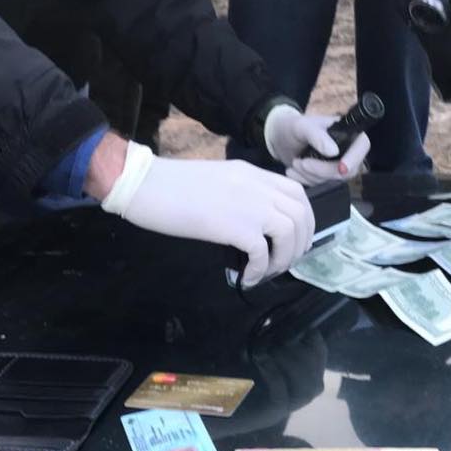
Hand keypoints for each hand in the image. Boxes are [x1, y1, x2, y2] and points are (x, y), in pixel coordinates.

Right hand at [96, 134, 314, 287]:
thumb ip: (241, 195)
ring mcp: (250, 205)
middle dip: (300, 243)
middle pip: (301, 215)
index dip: (304, 219)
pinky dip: (259, 270)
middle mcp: (258, 186)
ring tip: (265, 272)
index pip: (296, 192)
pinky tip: (246, 277)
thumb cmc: (172, 187)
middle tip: (286, 261)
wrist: (146, 185)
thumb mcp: (218, 181)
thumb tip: (254, 224)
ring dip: (283, 259)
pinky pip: (263, 253)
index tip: (296, 239)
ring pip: (289, 234)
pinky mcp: (236, 226)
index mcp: (253, 173)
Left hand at [264, 106, 370, 185]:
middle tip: (302, 162)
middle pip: (347, 170)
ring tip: (295, 162)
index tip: (341, 168)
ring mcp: (337, 165)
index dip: (354, 159)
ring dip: (310, 175)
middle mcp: (347, 150)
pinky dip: (305, 180)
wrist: (281, 138)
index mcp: (348, 132)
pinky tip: (293, 171)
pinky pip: (321, 185)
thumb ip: (317, 136)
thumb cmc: (294, 126)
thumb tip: (333, 151)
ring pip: (332, 180)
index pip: (361, 147)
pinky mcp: (326, 177)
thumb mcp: (303, 126)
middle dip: (323, 170)